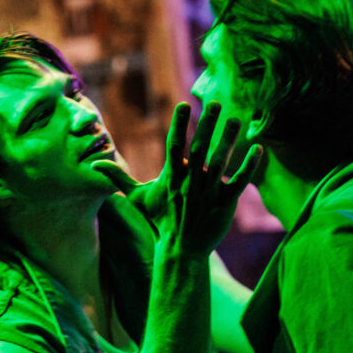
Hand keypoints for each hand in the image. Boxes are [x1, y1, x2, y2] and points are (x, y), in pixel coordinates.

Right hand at [93, 101, 260, 253]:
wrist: (182, 249)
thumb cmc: (160, 220)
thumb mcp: (137, 198)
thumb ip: (118, 178)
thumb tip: (95, 166)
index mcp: (171, 178)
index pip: (174, 146)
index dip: (178, 125)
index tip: (183, 104)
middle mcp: (190, 182)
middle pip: (199, 149)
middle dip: (206, 125)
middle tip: (214, 102)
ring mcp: (209, 192)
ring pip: (220, 162)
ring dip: (228, 140)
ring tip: (236, 119)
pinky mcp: (225, 203)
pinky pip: (239, 182)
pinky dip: (249, 166)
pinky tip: (258, 148)